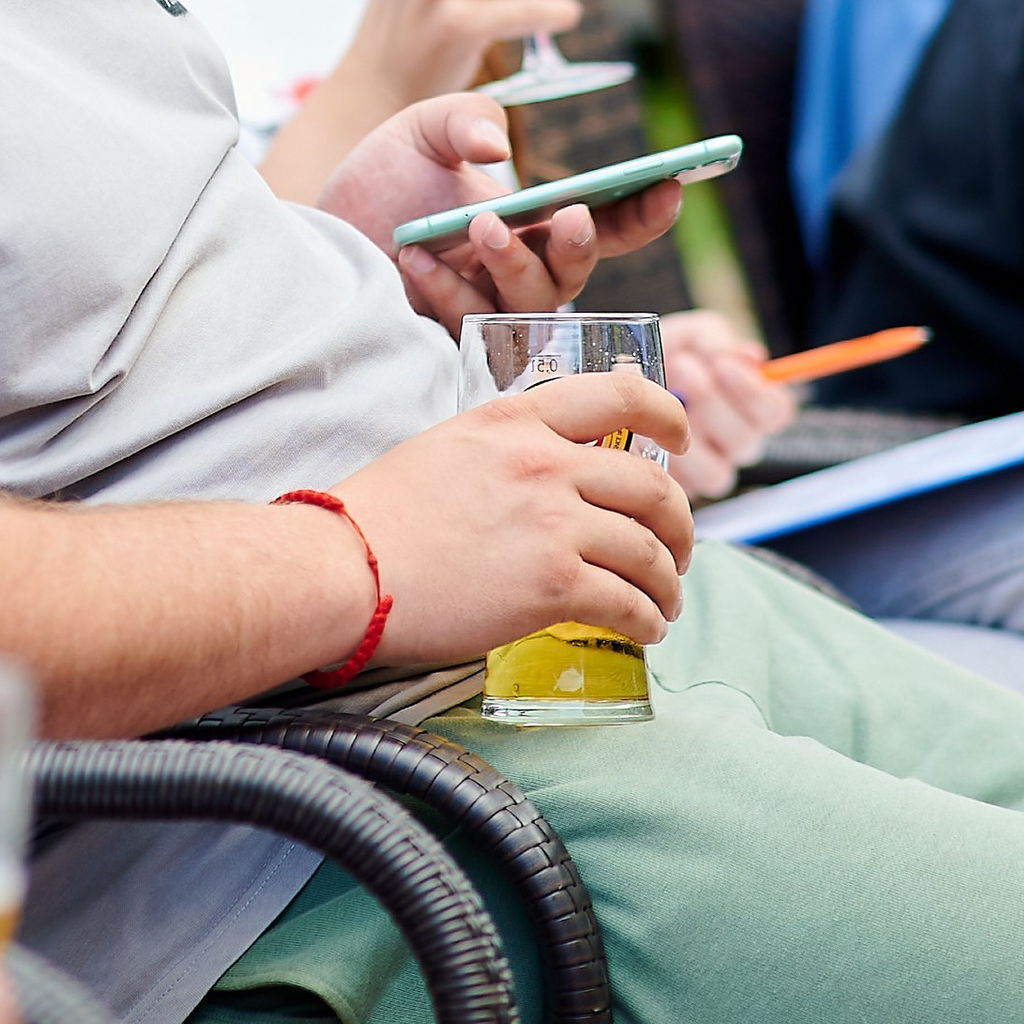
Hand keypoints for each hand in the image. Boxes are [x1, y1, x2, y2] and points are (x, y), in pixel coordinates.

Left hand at [317, 93, 685, 334]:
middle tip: (567, 214)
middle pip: (574, 273)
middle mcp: (524, 269)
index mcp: (539, 220)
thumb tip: (498, 151)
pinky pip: (467, 327)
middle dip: (579, 244)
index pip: (611, 222)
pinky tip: (416, 260)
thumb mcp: (425, 127)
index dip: (648, 209)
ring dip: (514, 265)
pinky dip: (447, 291)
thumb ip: (467, 118)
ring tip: (479, 223)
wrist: (317, 225)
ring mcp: (488, 308)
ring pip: (530, 306)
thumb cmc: (386, 176)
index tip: (673, 182)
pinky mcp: (447, 337)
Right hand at [337, 365, 695, 666]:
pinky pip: (629, 602)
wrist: (343, 567)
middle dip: (680, 522)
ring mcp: (554, 523)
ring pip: (649, 550)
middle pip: (652, 484)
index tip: (680, 439)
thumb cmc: (379, 515)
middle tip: (677, 547)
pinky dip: (648, 619)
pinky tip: (645, 629)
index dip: (668, 414)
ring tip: (664, 601)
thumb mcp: (449, 447)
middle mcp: (546, 462)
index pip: (620, 394)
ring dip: (668, 581)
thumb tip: (546, 476)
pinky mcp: (552, 585)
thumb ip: (506, 450)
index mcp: (517, 420)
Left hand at [660, 310, 794, 501]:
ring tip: (659, 395)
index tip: (723, 365)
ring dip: (685, 432)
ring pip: (716, 471)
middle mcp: (733, 442)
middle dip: (710, 402)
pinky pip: (679, 487)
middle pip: (744, 441)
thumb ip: (717, 340)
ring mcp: (707, 469)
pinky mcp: (677, 490)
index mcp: (749, 406)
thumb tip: (749, 356)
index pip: (776, 412)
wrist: (613, 379)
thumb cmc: (661, 354)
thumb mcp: (689, 334)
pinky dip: (657, 454)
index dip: (755, 393)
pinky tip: (641, 426)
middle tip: (681, 367)